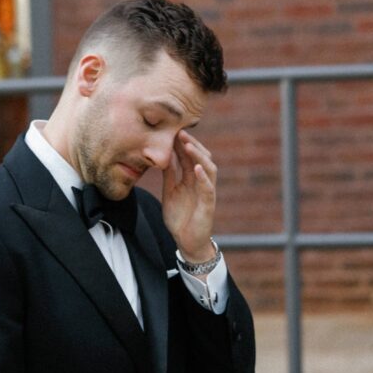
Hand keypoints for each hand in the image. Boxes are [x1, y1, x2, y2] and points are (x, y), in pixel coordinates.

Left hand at [161, 130, 217, 262]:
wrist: (186, 241)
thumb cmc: (180, 218)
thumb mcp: (169, 192)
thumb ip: (169, 175)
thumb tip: (164, 156)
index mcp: (191, 179)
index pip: (188, 157)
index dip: (182, 144)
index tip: (172, 131)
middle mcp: (201, 182)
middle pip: (201, 158)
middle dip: (191, 144)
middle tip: (180, 132)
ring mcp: (206, 192)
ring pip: (209, 169)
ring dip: (199, 156)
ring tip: (188, 145)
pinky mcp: (209, 205)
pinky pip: (208, 189)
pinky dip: (204, 178)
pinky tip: (198, 168)